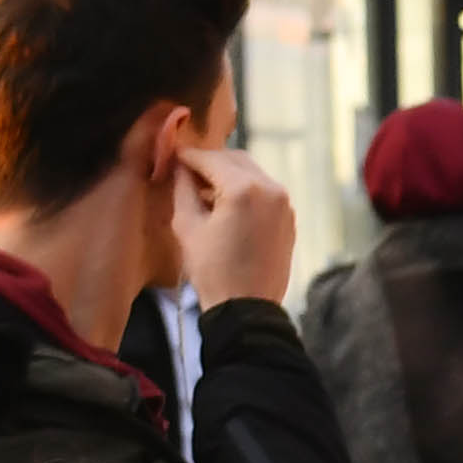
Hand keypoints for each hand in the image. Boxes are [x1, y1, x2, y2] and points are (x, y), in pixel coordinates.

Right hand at [171, 142, 297, 306]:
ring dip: (228, 175)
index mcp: (244, 189)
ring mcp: (284, 203)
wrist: (247, 307)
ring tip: (205, 190)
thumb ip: (183, 188)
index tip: (173, 155)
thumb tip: (181, 167)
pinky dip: (245, 189)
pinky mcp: (289, 217)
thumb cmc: (211, 270)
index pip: (210, 159)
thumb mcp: (187, 226)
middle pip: (234, 159)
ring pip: (251, 173)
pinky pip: (264, 191)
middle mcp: (270, 189)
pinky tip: (226, 204)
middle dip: (210, 162)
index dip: (188, 156)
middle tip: (187, 172)